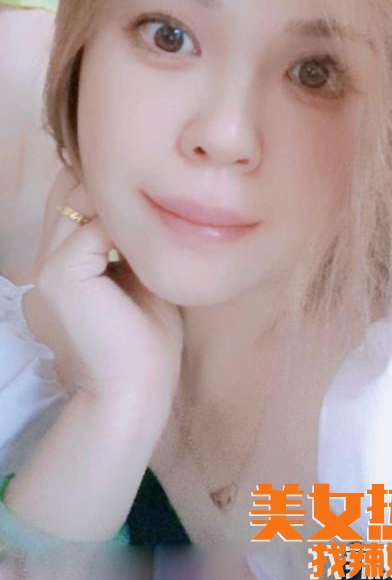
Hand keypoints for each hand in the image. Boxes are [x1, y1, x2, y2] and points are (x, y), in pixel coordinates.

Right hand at [23, 166, 183, 424]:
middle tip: (157, 210)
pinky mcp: (60, 274)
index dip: (114, 192)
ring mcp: (47, 266)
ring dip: (122, 207)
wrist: (137, 392)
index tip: (154, 201)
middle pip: (73, 187)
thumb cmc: (147, 341)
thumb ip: (131, 240)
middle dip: (116, 192)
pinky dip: (126, 232)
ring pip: (81, 198)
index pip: (77, 196)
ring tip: (154, 230)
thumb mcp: (141, 277)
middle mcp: (47, 259)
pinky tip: (148, 255)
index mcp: (65, 262)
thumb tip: (146, 197)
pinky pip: (93, 228)